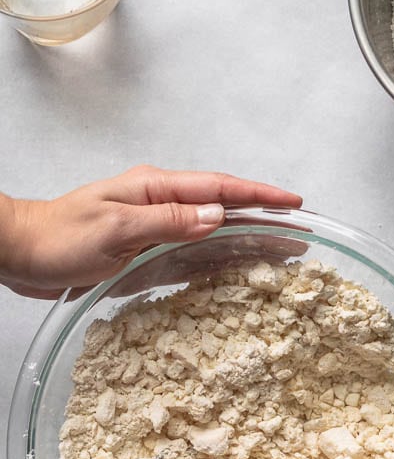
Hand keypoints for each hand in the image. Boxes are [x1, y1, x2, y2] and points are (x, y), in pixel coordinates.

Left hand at [0, 166, 301, 298]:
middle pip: (225, 210)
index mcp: (156, 188)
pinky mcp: (149, 255)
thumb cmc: (60, 237)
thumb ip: (166, 222)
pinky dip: (222, 261)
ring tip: (283, 254)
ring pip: (214, 233)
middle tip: (301, 234)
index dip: (259, 196)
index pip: (219, 189)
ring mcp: (157, 230)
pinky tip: (240, 270)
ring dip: (249, 241)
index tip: (293, 203)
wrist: (22, 253)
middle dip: (265, 219)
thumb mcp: (115, 229)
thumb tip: (215, 217)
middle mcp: (162, 205)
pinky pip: (196, 256)